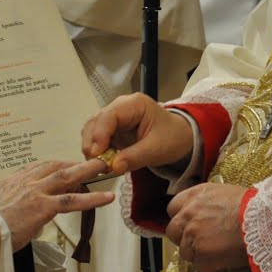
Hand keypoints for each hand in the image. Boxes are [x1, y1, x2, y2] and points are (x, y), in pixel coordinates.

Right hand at [0, 159, 114, 249]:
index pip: (38, 167)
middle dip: (74, 162)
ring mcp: (36, 193)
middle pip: (55, 166)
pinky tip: (106, 198)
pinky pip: (73, 202)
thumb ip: (5, 204)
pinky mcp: (43, 207)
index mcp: (12, 181)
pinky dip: (92, 199)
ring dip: (87, 171)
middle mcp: (25, 182)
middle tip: (91, 160)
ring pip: (67, 177)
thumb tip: (12, 210)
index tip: (65, 165)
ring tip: (104, 168)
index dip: (54, 166)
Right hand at [80, 93, 194, 174]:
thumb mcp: (157, 149)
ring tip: (100, 165)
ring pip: (92, 130)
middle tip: (95, 164)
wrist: (179, 137)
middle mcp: (120, 107)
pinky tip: (103, 162)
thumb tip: (113, 167)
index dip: (99, 134)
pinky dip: (96, 151)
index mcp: (134, 104)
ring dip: (92, 148)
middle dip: (92, 143)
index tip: (96, 154)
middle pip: (95, 122)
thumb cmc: (172, 137)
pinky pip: (97, 139)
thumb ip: (135, 157)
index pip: (108, 116)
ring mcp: (114, 118)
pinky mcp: (112, 130)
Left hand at [165, 183, 249, 271]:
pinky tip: (226, 259)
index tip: (190, 224)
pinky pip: (200, 266)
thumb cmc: (253, 206)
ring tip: (219, 251)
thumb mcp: (225, 194)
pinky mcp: (201, 255)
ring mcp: (192, 236)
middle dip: (183, 238)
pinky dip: (211, 266)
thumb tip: (204, 213)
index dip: (181, 218)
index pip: (173, 208)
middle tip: (200, 242)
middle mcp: (188, 214)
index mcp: (194, 196)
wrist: (266, 222)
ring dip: (198, 254)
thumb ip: (207, 203)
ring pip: (185, 252)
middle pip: (173, 231)